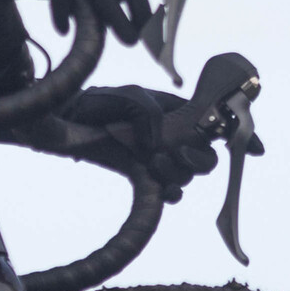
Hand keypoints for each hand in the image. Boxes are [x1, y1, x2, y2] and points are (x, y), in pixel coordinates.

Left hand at [71, 85, 219, 192]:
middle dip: (197, 160)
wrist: (76, 120)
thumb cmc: (104, 102)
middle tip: (177, 153)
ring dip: (178, 174)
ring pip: (187, 175)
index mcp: (178, 113)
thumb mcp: (130, 96)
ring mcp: (162, 157)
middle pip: (204, 158)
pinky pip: (169, 190)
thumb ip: (148, 112)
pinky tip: (164, 192)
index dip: (213, 136)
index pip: (210, 127)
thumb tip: (157, 144)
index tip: (201, 138)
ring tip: (154, 162)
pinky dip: (172, 194)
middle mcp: (175, 137)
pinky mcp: (147, 175)